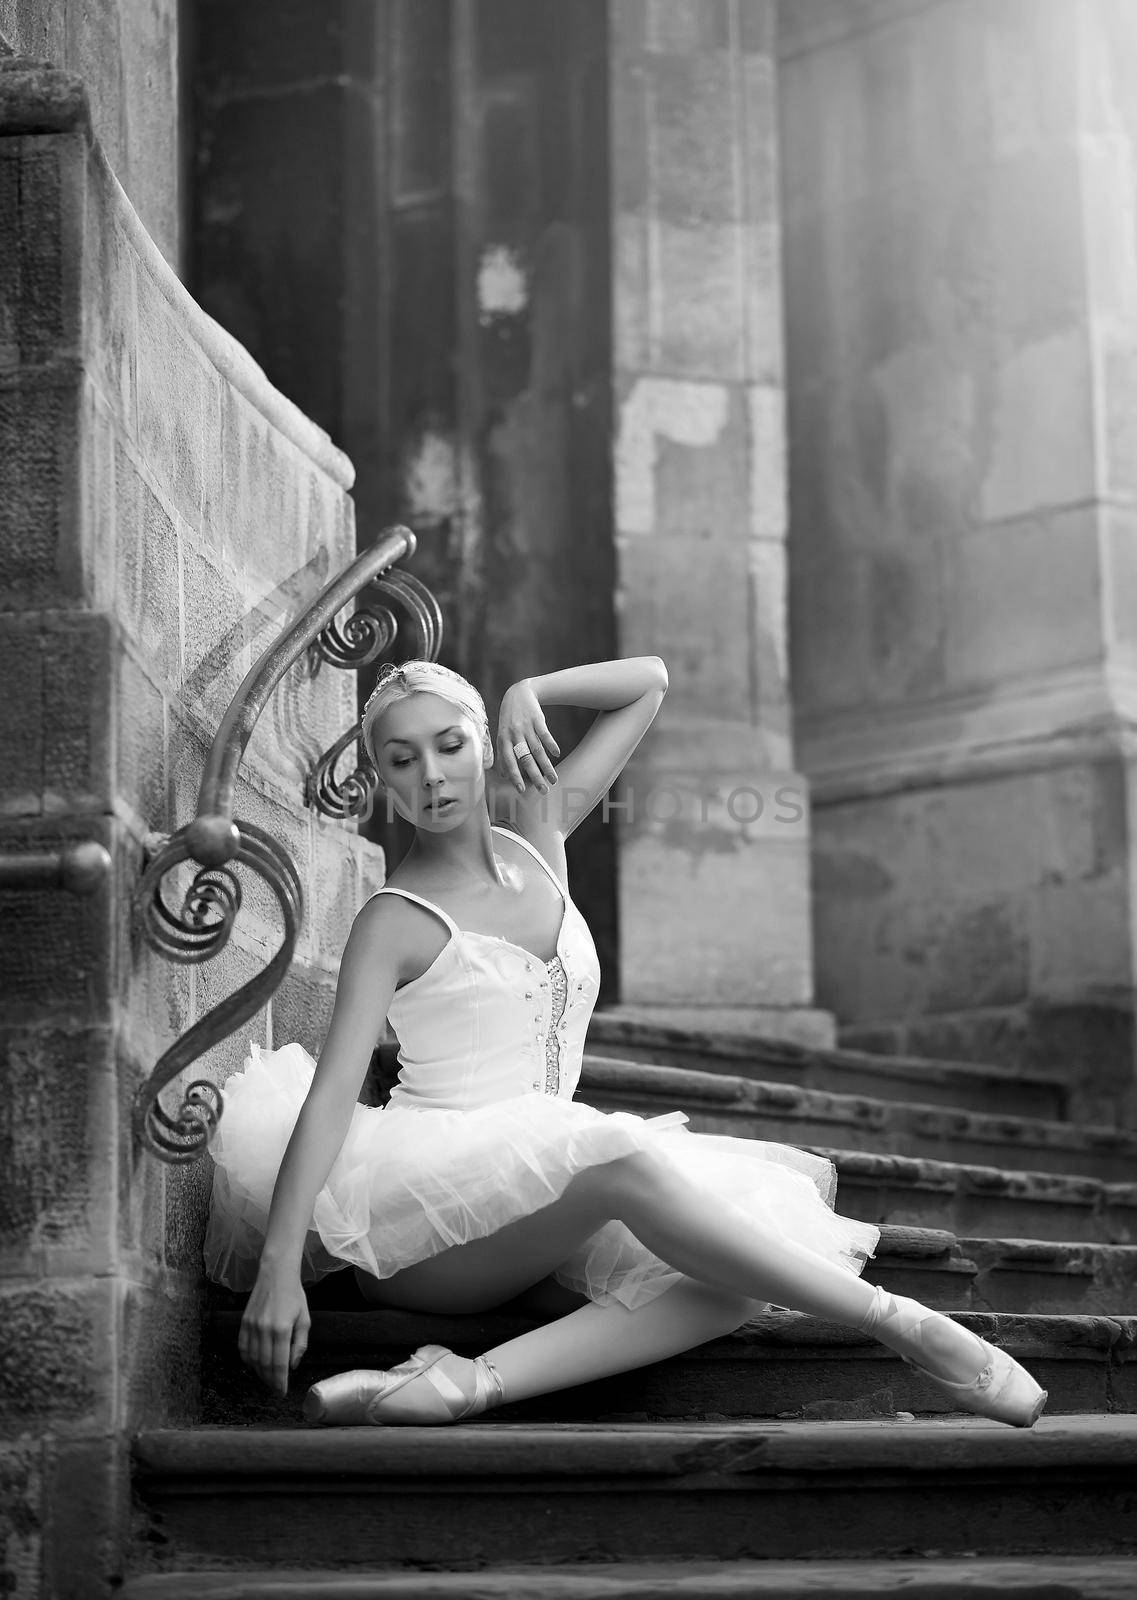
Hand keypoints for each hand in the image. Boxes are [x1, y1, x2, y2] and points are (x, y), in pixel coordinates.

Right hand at [239, 1264, 310, 1395]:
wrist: (276, 1274)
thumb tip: (292, 1365)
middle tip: (276, 1388)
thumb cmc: (294, 1296)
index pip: (279, 1364)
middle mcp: (264, 1329)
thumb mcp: (304, 1319)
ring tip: (267, 1378)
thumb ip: (300, 1344)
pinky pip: (242, 1348)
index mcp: (282, 1329)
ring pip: (252, 1359)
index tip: (282, 1392)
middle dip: (270, 1380)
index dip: (280, 1381)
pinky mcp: (243, 1322)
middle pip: (264, 1364)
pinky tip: (255, 1364)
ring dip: (259, 1372)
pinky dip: (247, 1360)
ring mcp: (251, 1325)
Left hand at [497, 680, 560, 792]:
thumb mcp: (502, 734)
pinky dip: (551, 744)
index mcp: (503, 740)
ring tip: (554, 779)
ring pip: (537, 750)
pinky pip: (545, 734)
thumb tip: (503, 776)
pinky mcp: (537, 719)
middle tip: (544, 791)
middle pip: (526, 759)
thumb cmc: (509, 719)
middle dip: (535, 776)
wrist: (518, 693)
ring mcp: (526, 727)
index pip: (509, 761)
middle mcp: (514, 734)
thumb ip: (502, 754)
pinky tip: (557, 754)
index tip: (522, 790)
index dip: (515, 775)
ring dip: (547, 766)